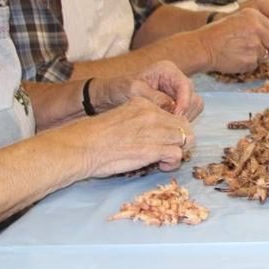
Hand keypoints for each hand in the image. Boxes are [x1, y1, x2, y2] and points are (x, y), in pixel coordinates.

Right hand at [73, 97, 194, 175]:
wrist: (82, 146)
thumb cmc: (94, 137)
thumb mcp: (120, 117)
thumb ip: (138, 121)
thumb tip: (150, 135)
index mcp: (144, 103)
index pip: (172, 114)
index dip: (171, 129)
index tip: (163, 140)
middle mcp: (152, 114)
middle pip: (183, 125)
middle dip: (180, 140)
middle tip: (168, 151)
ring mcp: (154, 130)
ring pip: (185, 138)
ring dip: (179, 151)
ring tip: (164, 160)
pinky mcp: (153, 148)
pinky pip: (177, 154)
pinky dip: (173, 163)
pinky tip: (160, 166)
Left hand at [92, 61, 201, 120]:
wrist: (110, 96)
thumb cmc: (119, 89)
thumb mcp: (134, 91)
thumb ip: (154, 98)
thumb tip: (172, 107)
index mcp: (167, 70)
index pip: (186, 86)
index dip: (184, 102)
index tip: (176, 117)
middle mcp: (175, 79)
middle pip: (193, 97)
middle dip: (185, 113)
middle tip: (172, 126)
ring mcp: (176, 92)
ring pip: (193, 107)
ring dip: (184, 119)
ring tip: (168, 128)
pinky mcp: (174, 104)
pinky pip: (186, 114)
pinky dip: (179, 122)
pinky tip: (166, 128)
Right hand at [199, 7, 268, 72]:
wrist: (203, 47)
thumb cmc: (220, 34)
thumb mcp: (240, 20)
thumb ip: (260, 26)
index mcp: (254, 15)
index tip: (264, 42)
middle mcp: (256, 27)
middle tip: (254, 50)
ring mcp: (254, 44)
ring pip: (267, 55)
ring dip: (257, 57)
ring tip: (240, 51)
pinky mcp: (250, 59)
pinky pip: (257, 64)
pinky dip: (249, 64)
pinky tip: (236, 58)